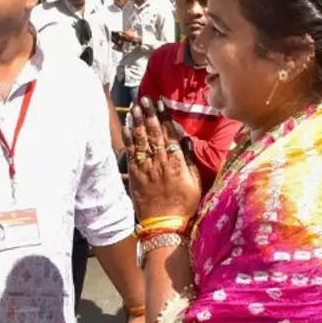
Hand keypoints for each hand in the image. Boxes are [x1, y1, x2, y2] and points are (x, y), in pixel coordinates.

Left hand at [122, 100, 202, 218]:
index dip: (163, 117)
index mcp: (176, 163)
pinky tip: (127, 126)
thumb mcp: (195, 183)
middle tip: (144, 99)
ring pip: (140, 140)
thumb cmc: (183, 204)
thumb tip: (186, 140)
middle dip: (148, 114)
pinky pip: (131, 153)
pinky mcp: (135, 174)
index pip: (169, 134)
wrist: (164, 224)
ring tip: (135, 107)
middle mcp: (160, 162)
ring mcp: (146, 168)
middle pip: (153, 133)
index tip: (160, 103)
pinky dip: (128, 138)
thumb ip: (190, 160)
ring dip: (137, 122)